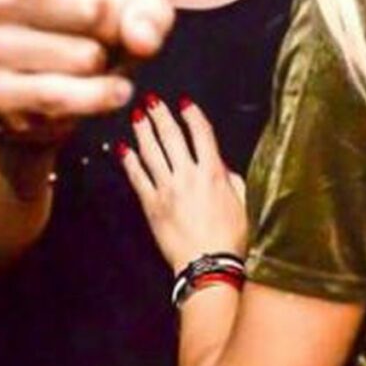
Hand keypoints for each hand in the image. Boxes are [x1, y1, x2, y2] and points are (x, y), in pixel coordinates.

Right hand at [0, 0, 174, 144]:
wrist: (52, 98)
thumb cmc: (97, 35)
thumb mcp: (134, 13)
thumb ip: (149, 14)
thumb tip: (142, 40)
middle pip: (90, 8)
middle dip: (119, 29)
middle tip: (110, 34)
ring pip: (84, 58)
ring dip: (108, 69)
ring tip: (100, 65)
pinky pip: (61, 96)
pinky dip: (98, 98)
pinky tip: (115, 92)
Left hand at [120, 95, 247, 271]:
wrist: (209, 265)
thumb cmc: (232, 237)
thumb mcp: (242, 201)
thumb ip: (230, 178)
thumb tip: (220, 164)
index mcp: (213, 172)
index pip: (201, 133)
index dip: (192, 115)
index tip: (184, 102)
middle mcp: (188, 175)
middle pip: (172, 136)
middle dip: (161, 115)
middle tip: (151, 100)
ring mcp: (167, 189)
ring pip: (152, 152)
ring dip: (144, 131)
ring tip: (137, 116)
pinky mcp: (151, 205)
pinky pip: (137, 177)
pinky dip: (129, 161)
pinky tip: (122, 148)